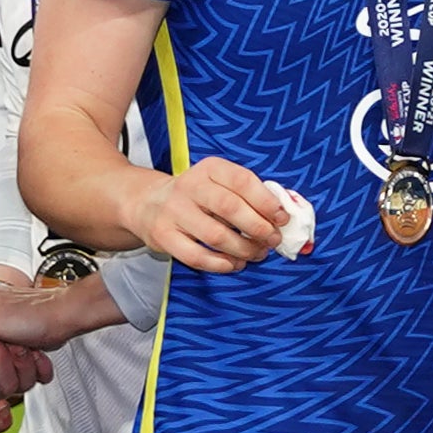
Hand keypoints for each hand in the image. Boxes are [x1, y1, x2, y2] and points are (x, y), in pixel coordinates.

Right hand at [124, 158, 298, 271]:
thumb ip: (248, 194)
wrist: (148, 203)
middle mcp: (189, 186)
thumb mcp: (219, 183)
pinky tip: (235, 264)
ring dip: (243, 249)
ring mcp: (174, 212)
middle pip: (230, 208)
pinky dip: (221, 264)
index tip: (282, 218)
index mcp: (209, 168)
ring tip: (258, 253)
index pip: (242, 180)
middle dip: (259, 228)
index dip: (266, 201)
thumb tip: (283, 214)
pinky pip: (197, 256)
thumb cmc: (198, 196)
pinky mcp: (163, 237)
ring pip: (216, 235)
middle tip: (273, 240)